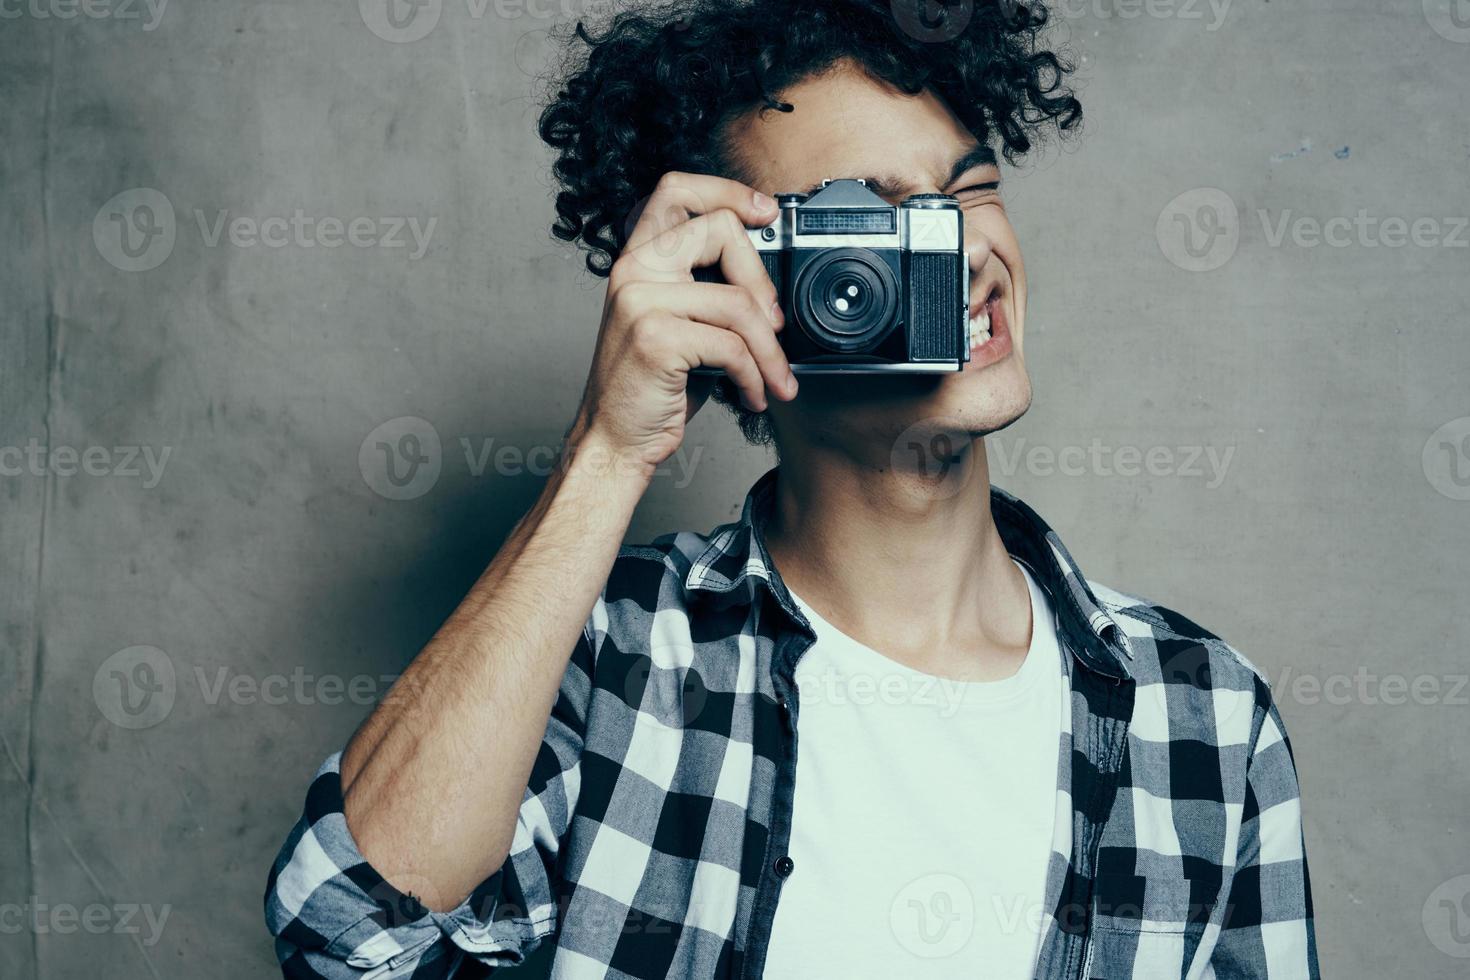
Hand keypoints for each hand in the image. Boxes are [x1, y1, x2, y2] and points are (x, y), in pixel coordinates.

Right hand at [566, 172, 798, 475]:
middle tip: (775, 324)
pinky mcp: (655, 337)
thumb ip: (707, 290)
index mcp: (638, 259)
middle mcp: (634, 270)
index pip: (676, 191)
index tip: (765, 213)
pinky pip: (731, 346)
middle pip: (720, 231)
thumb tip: (768, 285)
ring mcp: (640, 301)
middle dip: (763, 280)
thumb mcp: (678, 324)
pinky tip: (752, 395)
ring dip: (770, 350)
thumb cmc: (651, 386)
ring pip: (738, 302)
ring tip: (774, 377)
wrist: (614, 439)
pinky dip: (753, 376)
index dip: (726, 191)